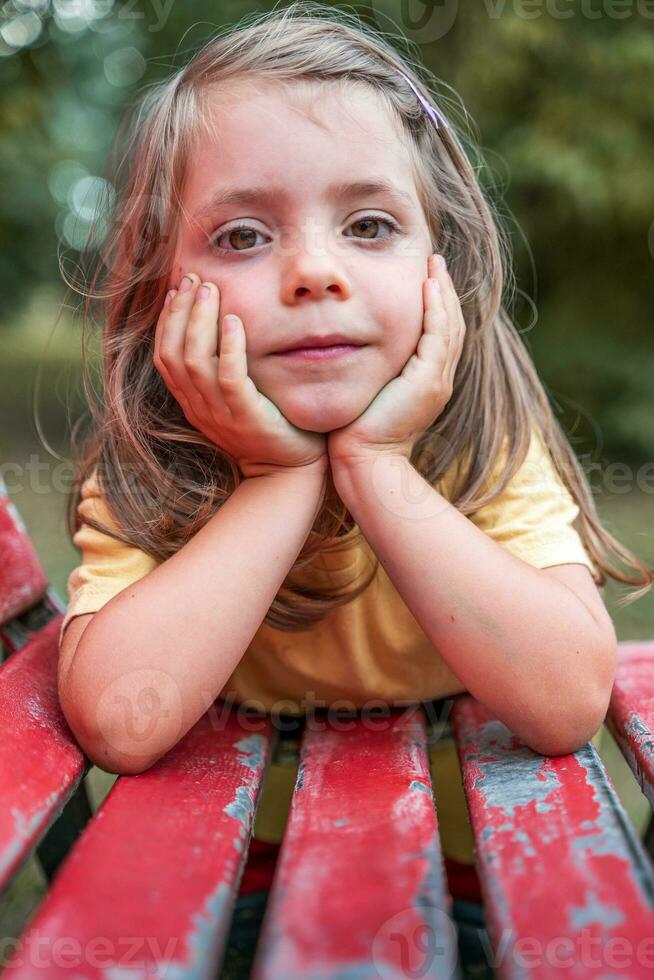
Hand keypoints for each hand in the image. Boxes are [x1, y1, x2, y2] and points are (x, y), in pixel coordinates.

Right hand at [153, 272, 327, 479]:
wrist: (288, 472)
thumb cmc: (268, 428)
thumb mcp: (235, 399)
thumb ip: (222, 369)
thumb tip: (221, 322)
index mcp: (191, 402)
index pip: (164, 356)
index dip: (167, 320)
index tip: (176, 289)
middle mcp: (199, 408)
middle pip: (173, 354)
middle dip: (180, 312)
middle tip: (193, 280)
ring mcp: (221, 415)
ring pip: (196, 361)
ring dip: (200, 321)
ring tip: (210, 290)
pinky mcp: (247, 418)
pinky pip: (230, 378)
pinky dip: (230, 347)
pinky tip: (236, 320)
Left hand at [327, 253, 464, 470]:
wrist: (362, 462)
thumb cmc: (353, 433)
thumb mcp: (366, 392)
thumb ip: (369, 369)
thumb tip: (350, 347)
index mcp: (426, 384)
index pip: (439, 335)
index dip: (436, 304)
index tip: (426, 277)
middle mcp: (438, 381)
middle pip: (451, 325)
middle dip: (444, 291)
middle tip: (434, 261)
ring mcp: (436, 381)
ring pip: (449, 326)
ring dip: (443, 292)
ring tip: (434, 264)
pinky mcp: (427, 381)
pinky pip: (438, 335)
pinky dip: (436, 308)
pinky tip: (428, 285)